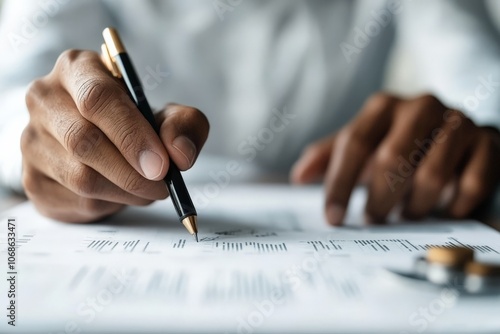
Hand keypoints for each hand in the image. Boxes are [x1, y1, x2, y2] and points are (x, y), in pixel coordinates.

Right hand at [21, 50, 208, 222]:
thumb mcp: (168, 115)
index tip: (161, 165)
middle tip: (162, 185)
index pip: (98, 98)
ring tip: (148, 189)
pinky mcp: (33, 178)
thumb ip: (184, 125)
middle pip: (84, 140)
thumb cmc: (136, 123)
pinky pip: (75, 200)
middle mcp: (45, 99)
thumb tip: (179, 154)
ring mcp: (32, 140)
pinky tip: (121, 193)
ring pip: (80, 177)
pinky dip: (110, 204)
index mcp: (77, 69)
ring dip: (125, 191)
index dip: (132, 135)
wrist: (101, 146)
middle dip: (132, 171)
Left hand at [291, 93, 499, 224]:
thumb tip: (298, 176)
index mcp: (383, 105)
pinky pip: (472, 181)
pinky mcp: (489, 140)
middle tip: (373, 222)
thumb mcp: (362, 144)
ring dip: (415, 205)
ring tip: (406, 216)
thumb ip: (330, 157)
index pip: (353, 144)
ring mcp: (457, 121)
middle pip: (391, 159)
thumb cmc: (397, 142)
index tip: (333, 218)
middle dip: (378, 199)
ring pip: (432, 174)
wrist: (453, 132)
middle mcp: (420, 106)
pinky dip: (455, 204)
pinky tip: (444, 211)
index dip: (340, 184)